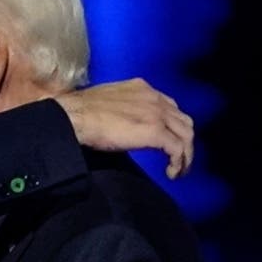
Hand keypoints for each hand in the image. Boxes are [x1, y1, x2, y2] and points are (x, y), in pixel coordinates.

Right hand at [54, 78, 194, 178]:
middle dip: (184, 140)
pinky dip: (179, 163)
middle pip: (183, 121)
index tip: (165, 140)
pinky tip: (171, 173)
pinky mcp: (156, 132)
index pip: (168, 106)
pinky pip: (178, 149)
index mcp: (142, 88)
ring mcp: (157, 114)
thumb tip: (120, 124)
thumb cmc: (81, 112)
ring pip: (186, 135)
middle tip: (177, 158)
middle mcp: (155, 98)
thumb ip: (123, 110)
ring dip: (186, 154)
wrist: (75, 117)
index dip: (171, 125)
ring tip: (178, 170)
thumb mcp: (107, 104)